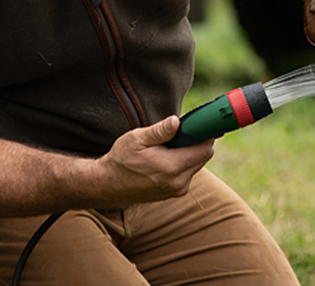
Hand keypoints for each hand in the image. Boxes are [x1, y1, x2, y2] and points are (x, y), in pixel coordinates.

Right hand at [96, 116, 214, 203]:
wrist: (109, 184)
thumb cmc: (122, 159)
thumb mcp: (137, 139)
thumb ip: (160, 131)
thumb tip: (177, 121)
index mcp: (171, 167)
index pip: (204, 149)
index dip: (204, 135)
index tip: (198, 125)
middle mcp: (178, 182)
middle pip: (204, 157)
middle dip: (196, 143)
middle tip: (180, 133)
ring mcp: (178, 190)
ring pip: (197, 165)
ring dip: (189, 154)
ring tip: (170, 147)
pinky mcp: (175, 193)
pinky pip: (189, 174)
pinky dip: (183, 164)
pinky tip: (167, 159)